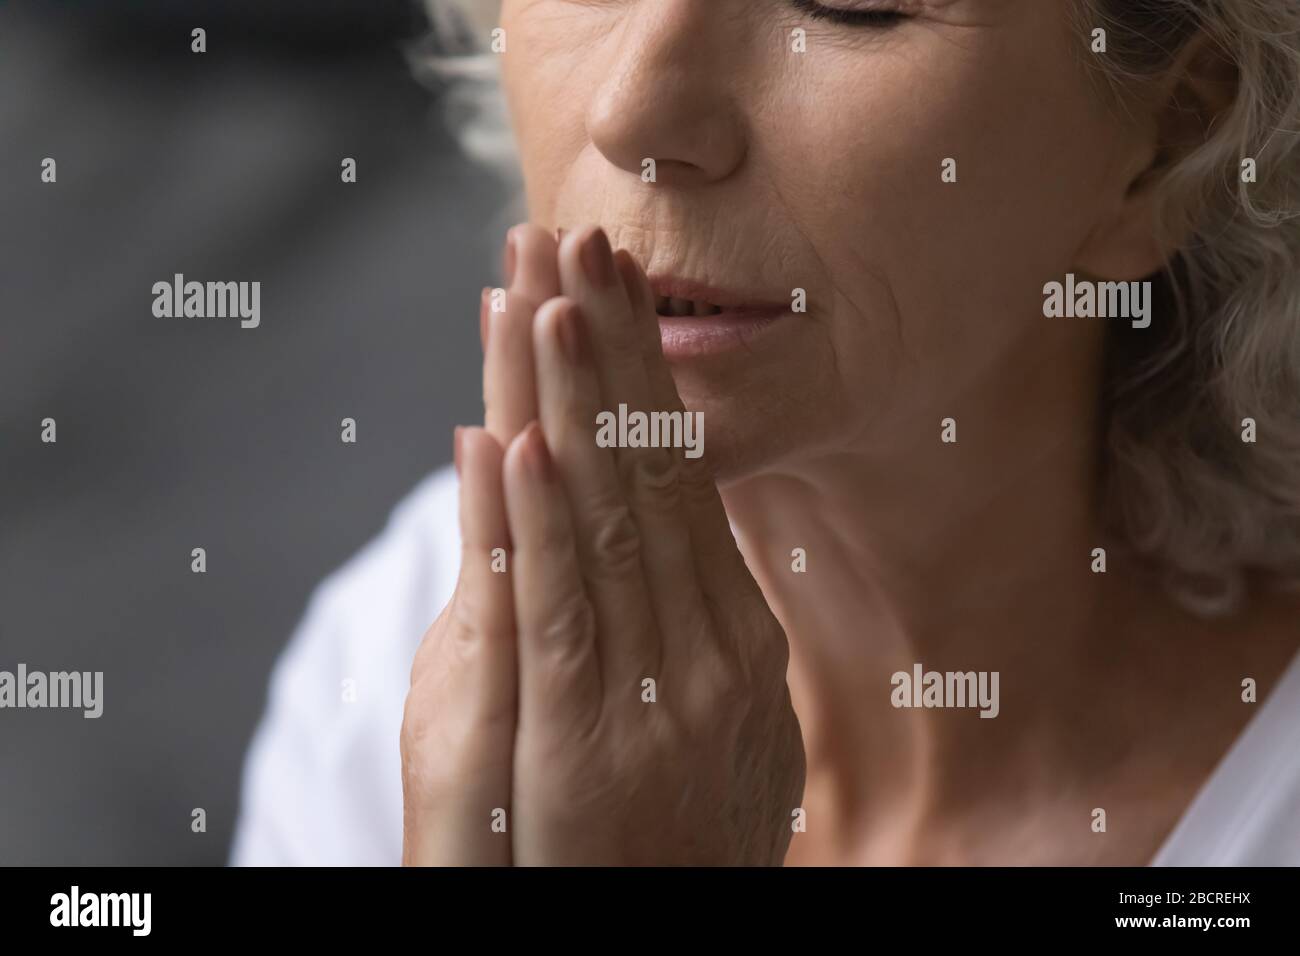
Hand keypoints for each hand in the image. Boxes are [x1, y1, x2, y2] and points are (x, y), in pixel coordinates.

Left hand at [402, 225, 804, 864]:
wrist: (658, 933)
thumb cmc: (670, 838)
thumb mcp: (703, 719)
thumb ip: (682, 622)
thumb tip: (661, 532)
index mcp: (735, 636)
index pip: (684, 478)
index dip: (646, 376)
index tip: (615, 288)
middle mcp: (713, 648)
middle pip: (656, 472)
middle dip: (616, 351)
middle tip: (586, 237)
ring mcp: (662, 691)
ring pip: (609, 519)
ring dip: (574, 403)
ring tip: (548, 297)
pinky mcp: (592, 737)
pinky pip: (564, 610)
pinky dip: (540, 522)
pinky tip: (520, 440)